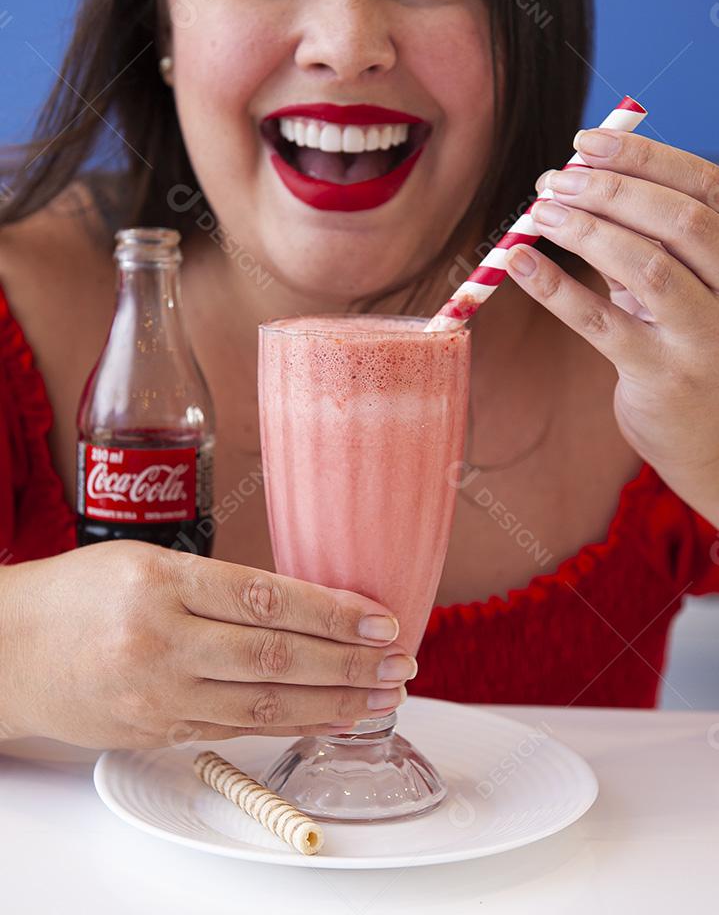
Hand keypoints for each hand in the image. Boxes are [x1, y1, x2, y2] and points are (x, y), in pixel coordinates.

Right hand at [0, 542, 414, 748]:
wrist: (9, 650)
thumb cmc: (80, 593)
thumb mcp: (147, 561)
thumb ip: (218, 585)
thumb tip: (303, 605)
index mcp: (161, 581)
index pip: (266, 599)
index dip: (332, 613)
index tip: (381, 619)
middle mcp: (160, 640)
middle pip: (274, 658)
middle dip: (348, 664)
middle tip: (401, 664)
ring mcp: (157, 694)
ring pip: (262, 705)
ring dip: (332, 704)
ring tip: (381, 698)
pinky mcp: (155, 730)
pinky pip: (234, 731)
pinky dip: (289, 727)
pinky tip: (326, 719)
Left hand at [504, 128, 718, 522]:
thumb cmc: (694, 355)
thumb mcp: (689, 293)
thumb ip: (654, 246)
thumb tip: (582, 185)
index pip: (706, 187)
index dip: (644, 157)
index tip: (587, 141)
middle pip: (678, 220)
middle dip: (610, 189)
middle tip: (556, 179)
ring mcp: (704, 338)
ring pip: (646, 266)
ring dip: (584, 230)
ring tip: (538, 212)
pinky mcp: (660, 377)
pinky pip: (601, 323)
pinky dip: (556, 287)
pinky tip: (520, 263)